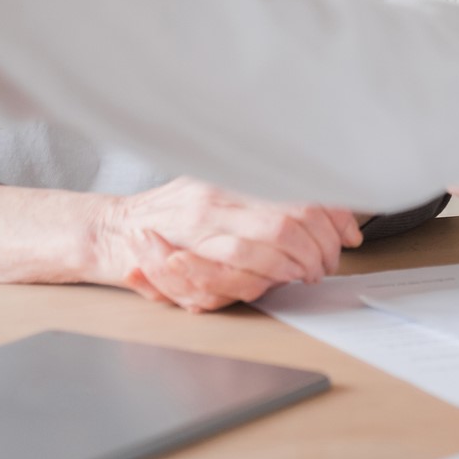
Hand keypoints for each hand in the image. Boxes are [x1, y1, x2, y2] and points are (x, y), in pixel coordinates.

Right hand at [93, 178, 363, 313]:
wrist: (109, 232)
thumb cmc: (168, 214)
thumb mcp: (220, 189)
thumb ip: (267, 196)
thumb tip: (328, 212)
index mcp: (232, 178)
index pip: (296, 189)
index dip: (331, 214)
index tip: (348, 233)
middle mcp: (219, 198)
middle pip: (290, 218)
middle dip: (319, 246)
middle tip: (327, 261)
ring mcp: (200, 228)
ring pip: (267, 243)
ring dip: (296, 264)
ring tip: (309, 272)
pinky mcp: (184, 259)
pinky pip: (234, 271)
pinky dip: (263, 279)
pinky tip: (277, 281)